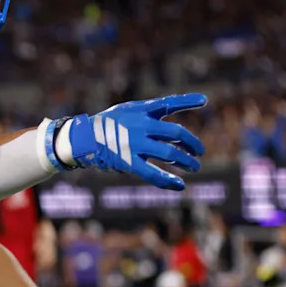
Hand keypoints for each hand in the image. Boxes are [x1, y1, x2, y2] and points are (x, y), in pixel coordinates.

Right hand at [54, 93, 206, 189]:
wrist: (81, 138)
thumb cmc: (106, 124)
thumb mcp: (126, 111)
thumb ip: (147, 113)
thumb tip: (172, 120)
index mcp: (141, 111)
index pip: (169, 103)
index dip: (187, 101)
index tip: (204, 100)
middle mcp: (141, 126)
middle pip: (176, 132)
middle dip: (192, 143)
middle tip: (200, 151)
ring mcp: (135, 144)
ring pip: (169, 153)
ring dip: (185, 161)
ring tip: (194, 167)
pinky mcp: (127, 161)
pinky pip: (152, 173)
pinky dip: (167, 180)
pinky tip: (179, 185)